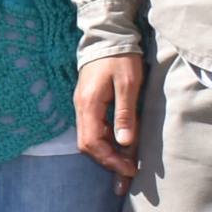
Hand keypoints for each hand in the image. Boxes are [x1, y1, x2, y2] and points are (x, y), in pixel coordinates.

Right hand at [75, 53, 146, 185]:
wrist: (108, 37)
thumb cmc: (120, 58)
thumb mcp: (128, 83)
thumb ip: (125, 113)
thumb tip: (124, 142)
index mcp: (88, 105)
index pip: (92, 143)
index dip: (110, 160)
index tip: (129, 169)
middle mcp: (81, 109)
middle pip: (88, 146)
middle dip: (108, 163)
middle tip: (128, 175)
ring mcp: (83, 107)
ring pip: (91, 140)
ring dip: (108, 155)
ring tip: (126, 167)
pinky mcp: (90, 104)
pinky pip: (95, 130)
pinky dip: (107, 144)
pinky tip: (121, 149)